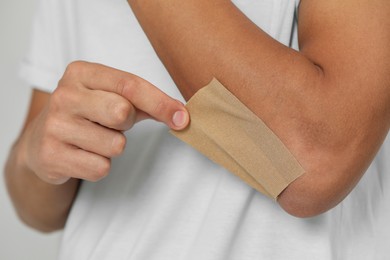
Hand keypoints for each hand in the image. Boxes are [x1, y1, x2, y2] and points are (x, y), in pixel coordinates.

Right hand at [20, 61, 188, 183]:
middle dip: (127, 124)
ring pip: (115, 145)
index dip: (161, 102)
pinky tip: (83, 155)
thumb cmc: (87, 115)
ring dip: (113, 147)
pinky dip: (100, 166)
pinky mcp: (51, 156)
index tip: (183, 118)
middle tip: (113, 124)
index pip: (130, 85)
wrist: (41, 143)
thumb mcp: (109, 97)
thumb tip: (181, 116)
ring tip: (94, 140)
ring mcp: (54, 126)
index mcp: (81, 73)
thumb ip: (144, 101)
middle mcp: (63, 95)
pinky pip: (100, 168)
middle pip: (123, 112)